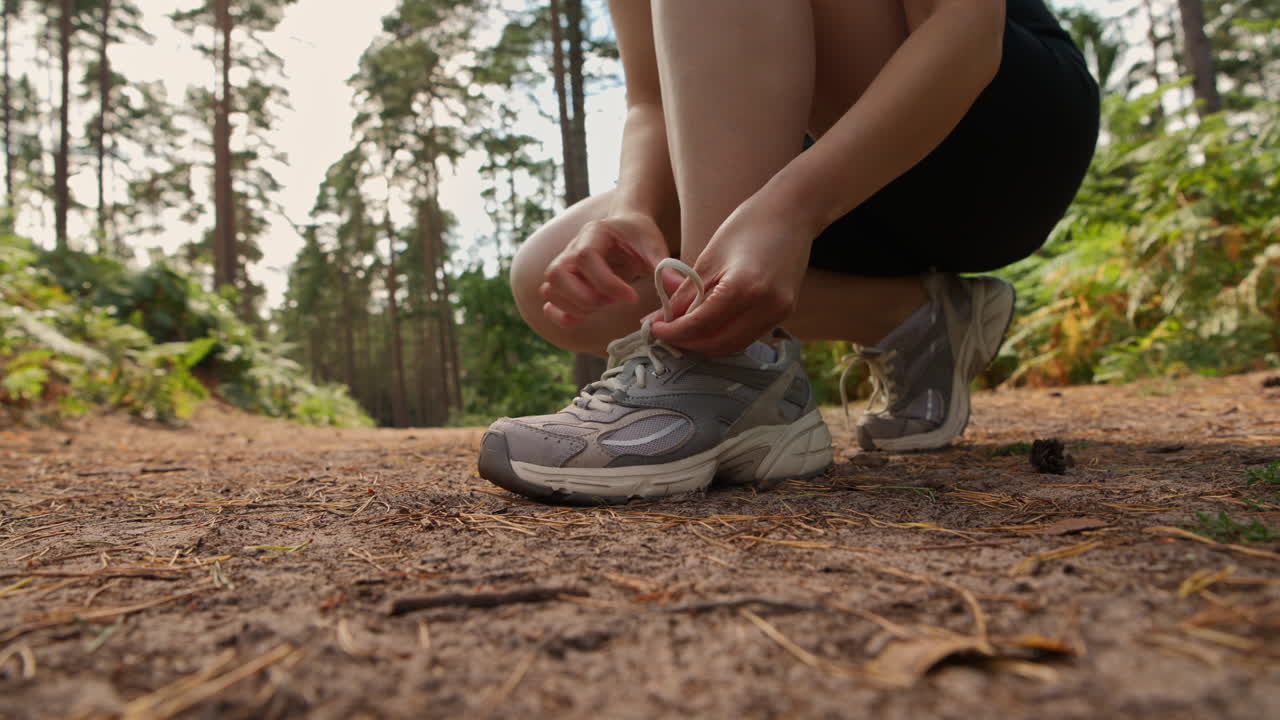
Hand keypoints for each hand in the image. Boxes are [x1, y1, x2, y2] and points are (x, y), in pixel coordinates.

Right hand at [541, 212, 669, 327]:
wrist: (625, 230)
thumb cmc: (638, 237)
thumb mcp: (653, 247)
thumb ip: (664, 267)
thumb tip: (679, 288)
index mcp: (593, 234)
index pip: (585, 258)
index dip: (606, 282)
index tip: (631, 296)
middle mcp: (570, 249)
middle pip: (557, 274)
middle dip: (585, 297)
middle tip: (611, 301)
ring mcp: (562, 267)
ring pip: (550, 290)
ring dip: (576, 306)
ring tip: (604, 304)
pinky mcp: (562, 285)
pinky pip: (549, 304)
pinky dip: (563, 316)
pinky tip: (586, 316)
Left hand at [649, 198, 810, 354]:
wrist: (792, 213)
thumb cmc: (748, 226)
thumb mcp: (708, 258)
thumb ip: (685, 294)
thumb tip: (662, 319)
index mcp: (744, 287)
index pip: (700, 325)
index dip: (673, 332)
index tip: (654, 329)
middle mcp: (766, 306)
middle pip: (717, 343)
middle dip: (687, 342)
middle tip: (665, 332)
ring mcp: (779, 312)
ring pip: (733, 345)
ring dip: (706, 343)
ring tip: (683, 331)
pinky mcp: (784, 313)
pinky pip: (748, 335)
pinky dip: (725, 336)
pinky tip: (708, 325)